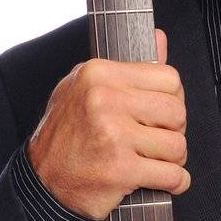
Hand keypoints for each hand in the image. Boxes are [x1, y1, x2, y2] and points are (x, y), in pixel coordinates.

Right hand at [26, 28, 188, 219]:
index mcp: (99, 74)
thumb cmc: (66, 135)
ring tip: (155, 161)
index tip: (159, 116)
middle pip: (176, 112)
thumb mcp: (86, 88)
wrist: (42, 181)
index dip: (171, 100)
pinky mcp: (120, 169)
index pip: (168, 78)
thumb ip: (128, 67)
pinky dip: (175, 183)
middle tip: (158, 142)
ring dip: (173, 160)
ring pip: (177, 145)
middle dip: (174, 131)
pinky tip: (163, 181)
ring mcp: (113, 135)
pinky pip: (172, 175)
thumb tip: (160, 38)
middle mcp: (105, 100)